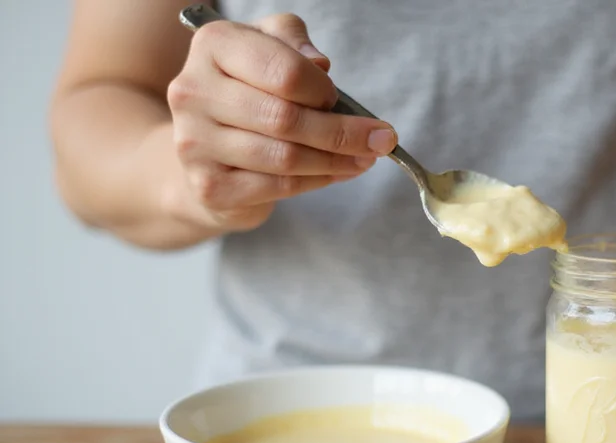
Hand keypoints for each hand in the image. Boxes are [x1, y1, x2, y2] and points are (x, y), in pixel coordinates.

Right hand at [165, 14, 396, 230]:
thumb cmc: (246, 91)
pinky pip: (278, 186)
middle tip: (382, 140)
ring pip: (286, 157)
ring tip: (365, 158)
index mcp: (213, 45)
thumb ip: (293, 42)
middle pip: (287, 118)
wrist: (202, 151)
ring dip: (337, 161)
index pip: (284, 71)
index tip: (342, 100)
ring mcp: (195, 142)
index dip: (322, 90)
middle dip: (344, 133)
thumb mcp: (268, 48)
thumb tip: (320, 65)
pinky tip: (337, 174)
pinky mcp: (209, 186)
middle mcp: (193, 91)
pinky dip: (317, 181)